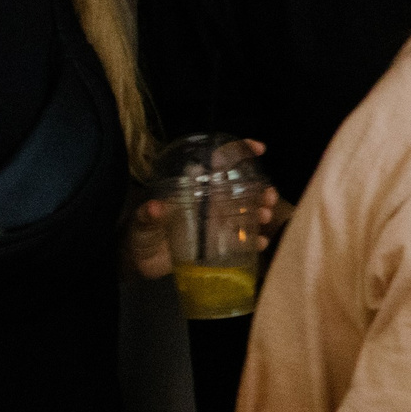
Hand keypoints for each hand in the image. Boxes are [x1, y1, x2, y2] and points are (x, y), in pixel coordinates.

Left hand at [123, 139, 281, 279]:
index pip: (219, 163)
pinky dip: (256, 240)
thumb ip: (147, 215)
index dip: (239, 151)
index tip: (258, 149)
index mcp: (194, 188)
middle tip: (269, 197)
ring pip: (248, 212)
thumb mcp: (141, 222)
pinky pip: (244, 240)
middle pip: (242, 190)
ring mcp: (217, 224)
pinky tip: (261, 242)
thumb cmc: (141, 234)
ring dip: (262, 211)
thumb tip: (155, 207)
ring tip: (265, 216)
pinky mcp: (220, 245)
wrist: (141, 262)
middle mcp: (210, 203)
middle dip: (261, 189)